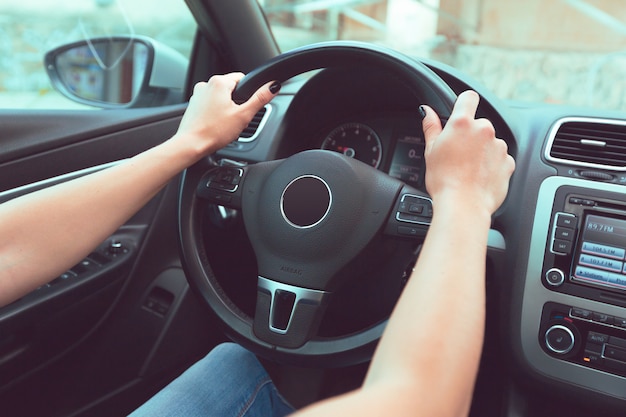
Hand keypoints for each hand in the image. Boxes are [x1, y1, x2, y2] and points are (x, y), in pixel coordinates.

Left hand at [173, 72, 279, 155]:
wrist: (191, 145)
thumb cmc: (214, 132)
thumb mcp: (243, 115)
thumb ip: (260, 99)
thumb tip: (273, 86)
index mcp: (219, 82)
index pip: (242, 78)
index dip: (248, 93)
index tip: (246, 107)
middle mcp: (206, 84)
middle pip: (231, 89)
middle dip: (237, 103)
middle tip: (236, 119)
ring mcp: (197, 95)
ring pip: (220, 98)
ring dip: (226, 108)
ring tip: (225, 124)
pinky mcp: (193, 105)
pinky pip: (210, 105)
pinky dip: (215, 113)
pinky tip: (216, 125)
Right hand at [421, 90, 514, 215]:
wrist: (463, 206)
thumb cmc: (444, 181)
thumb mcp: (431, 151)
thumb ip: (431, 127)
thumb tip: (426, 111)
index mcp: (462, 124)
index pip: (468, 97)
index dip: (464, 103)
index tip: (461, 112)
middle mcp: (484, 130)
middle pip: (479, 124)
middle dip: (470, 136)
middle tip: (458, 154)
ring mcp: (499, 146)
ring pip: (490, 142)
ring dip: (482, 151)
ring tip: (468, 170)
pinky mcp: (508, 162)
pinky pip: (500, 158)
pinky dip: (491, 165)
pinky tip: (478, 177)